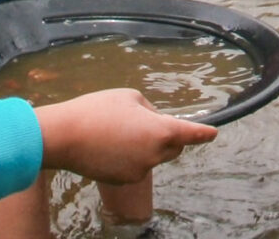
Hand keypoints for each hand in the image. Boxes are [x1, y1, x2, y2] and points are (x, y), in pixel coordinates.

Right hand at [37, 89, 217, 183]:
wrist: (65, 137)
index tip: (213, 133)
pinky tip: (109, 145)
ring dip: (145, 146)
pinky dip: (130, 157)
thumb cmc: (97, 110)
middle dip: (168, 136)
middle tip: (145, 122)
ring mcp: (140, 170)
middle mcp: (155, 154)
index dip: (204, 134)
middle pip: (173, 147)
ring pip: (153, 157)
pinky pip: (136, 166)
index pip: (191, 134)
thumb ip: (150, 110)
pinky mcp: (124, 180)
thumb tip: (155, 122)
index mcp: (161, 131)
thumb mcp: (130, 98)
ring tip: (117, 131)